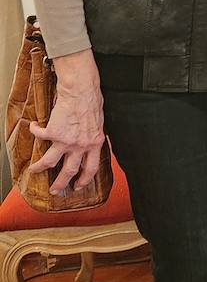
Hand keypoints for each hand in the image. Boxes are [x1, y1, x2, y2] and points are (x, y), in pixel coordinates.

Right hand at [27, 50, 105, 193]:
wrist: (81, 90)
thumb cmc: (91, 101)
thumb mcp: (99, 123)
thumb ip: (93, 135)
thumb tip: (90, 141)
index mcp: (95, 143)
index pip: (91, 168)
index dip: (85, 179)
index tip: (79, 186)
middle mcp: (81, 145)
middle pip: (70, 170)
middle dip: (61, 183)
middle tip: (55, 191)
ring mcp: (66, 141)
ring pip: (50, 162)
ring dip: (40, 167)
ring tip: (34, 171)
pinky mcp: (53, 132)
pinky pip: (39, 135)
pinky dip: (35, 131)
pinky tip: (34, 127)